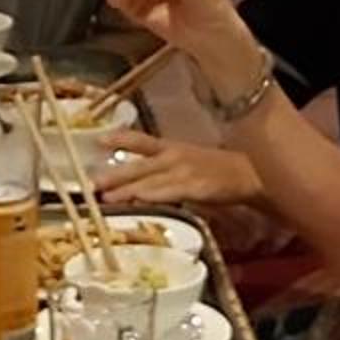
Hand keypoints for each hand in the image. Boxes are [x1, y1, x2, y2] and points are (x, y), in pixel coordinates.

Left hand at [93, 128, 264, 206]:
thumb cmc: (216, 169)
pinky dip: (153, 196)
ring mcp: (183, 172)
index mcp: (171, 148)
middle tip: (91, 182)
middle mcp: (173, 157)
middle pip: (138, 166)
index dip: (119, 138)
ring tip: (106, 197)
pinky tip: (139, 201)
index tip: (99, 140)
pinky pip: (169, 192)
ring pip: (149, 181)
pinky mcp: (194, 187)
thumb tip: (135, 182)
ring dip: (126, 190)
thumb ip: (162, 168)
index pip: (141, 140)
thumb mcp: (187, 159)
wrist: (248, 174)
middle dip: (114, 175)